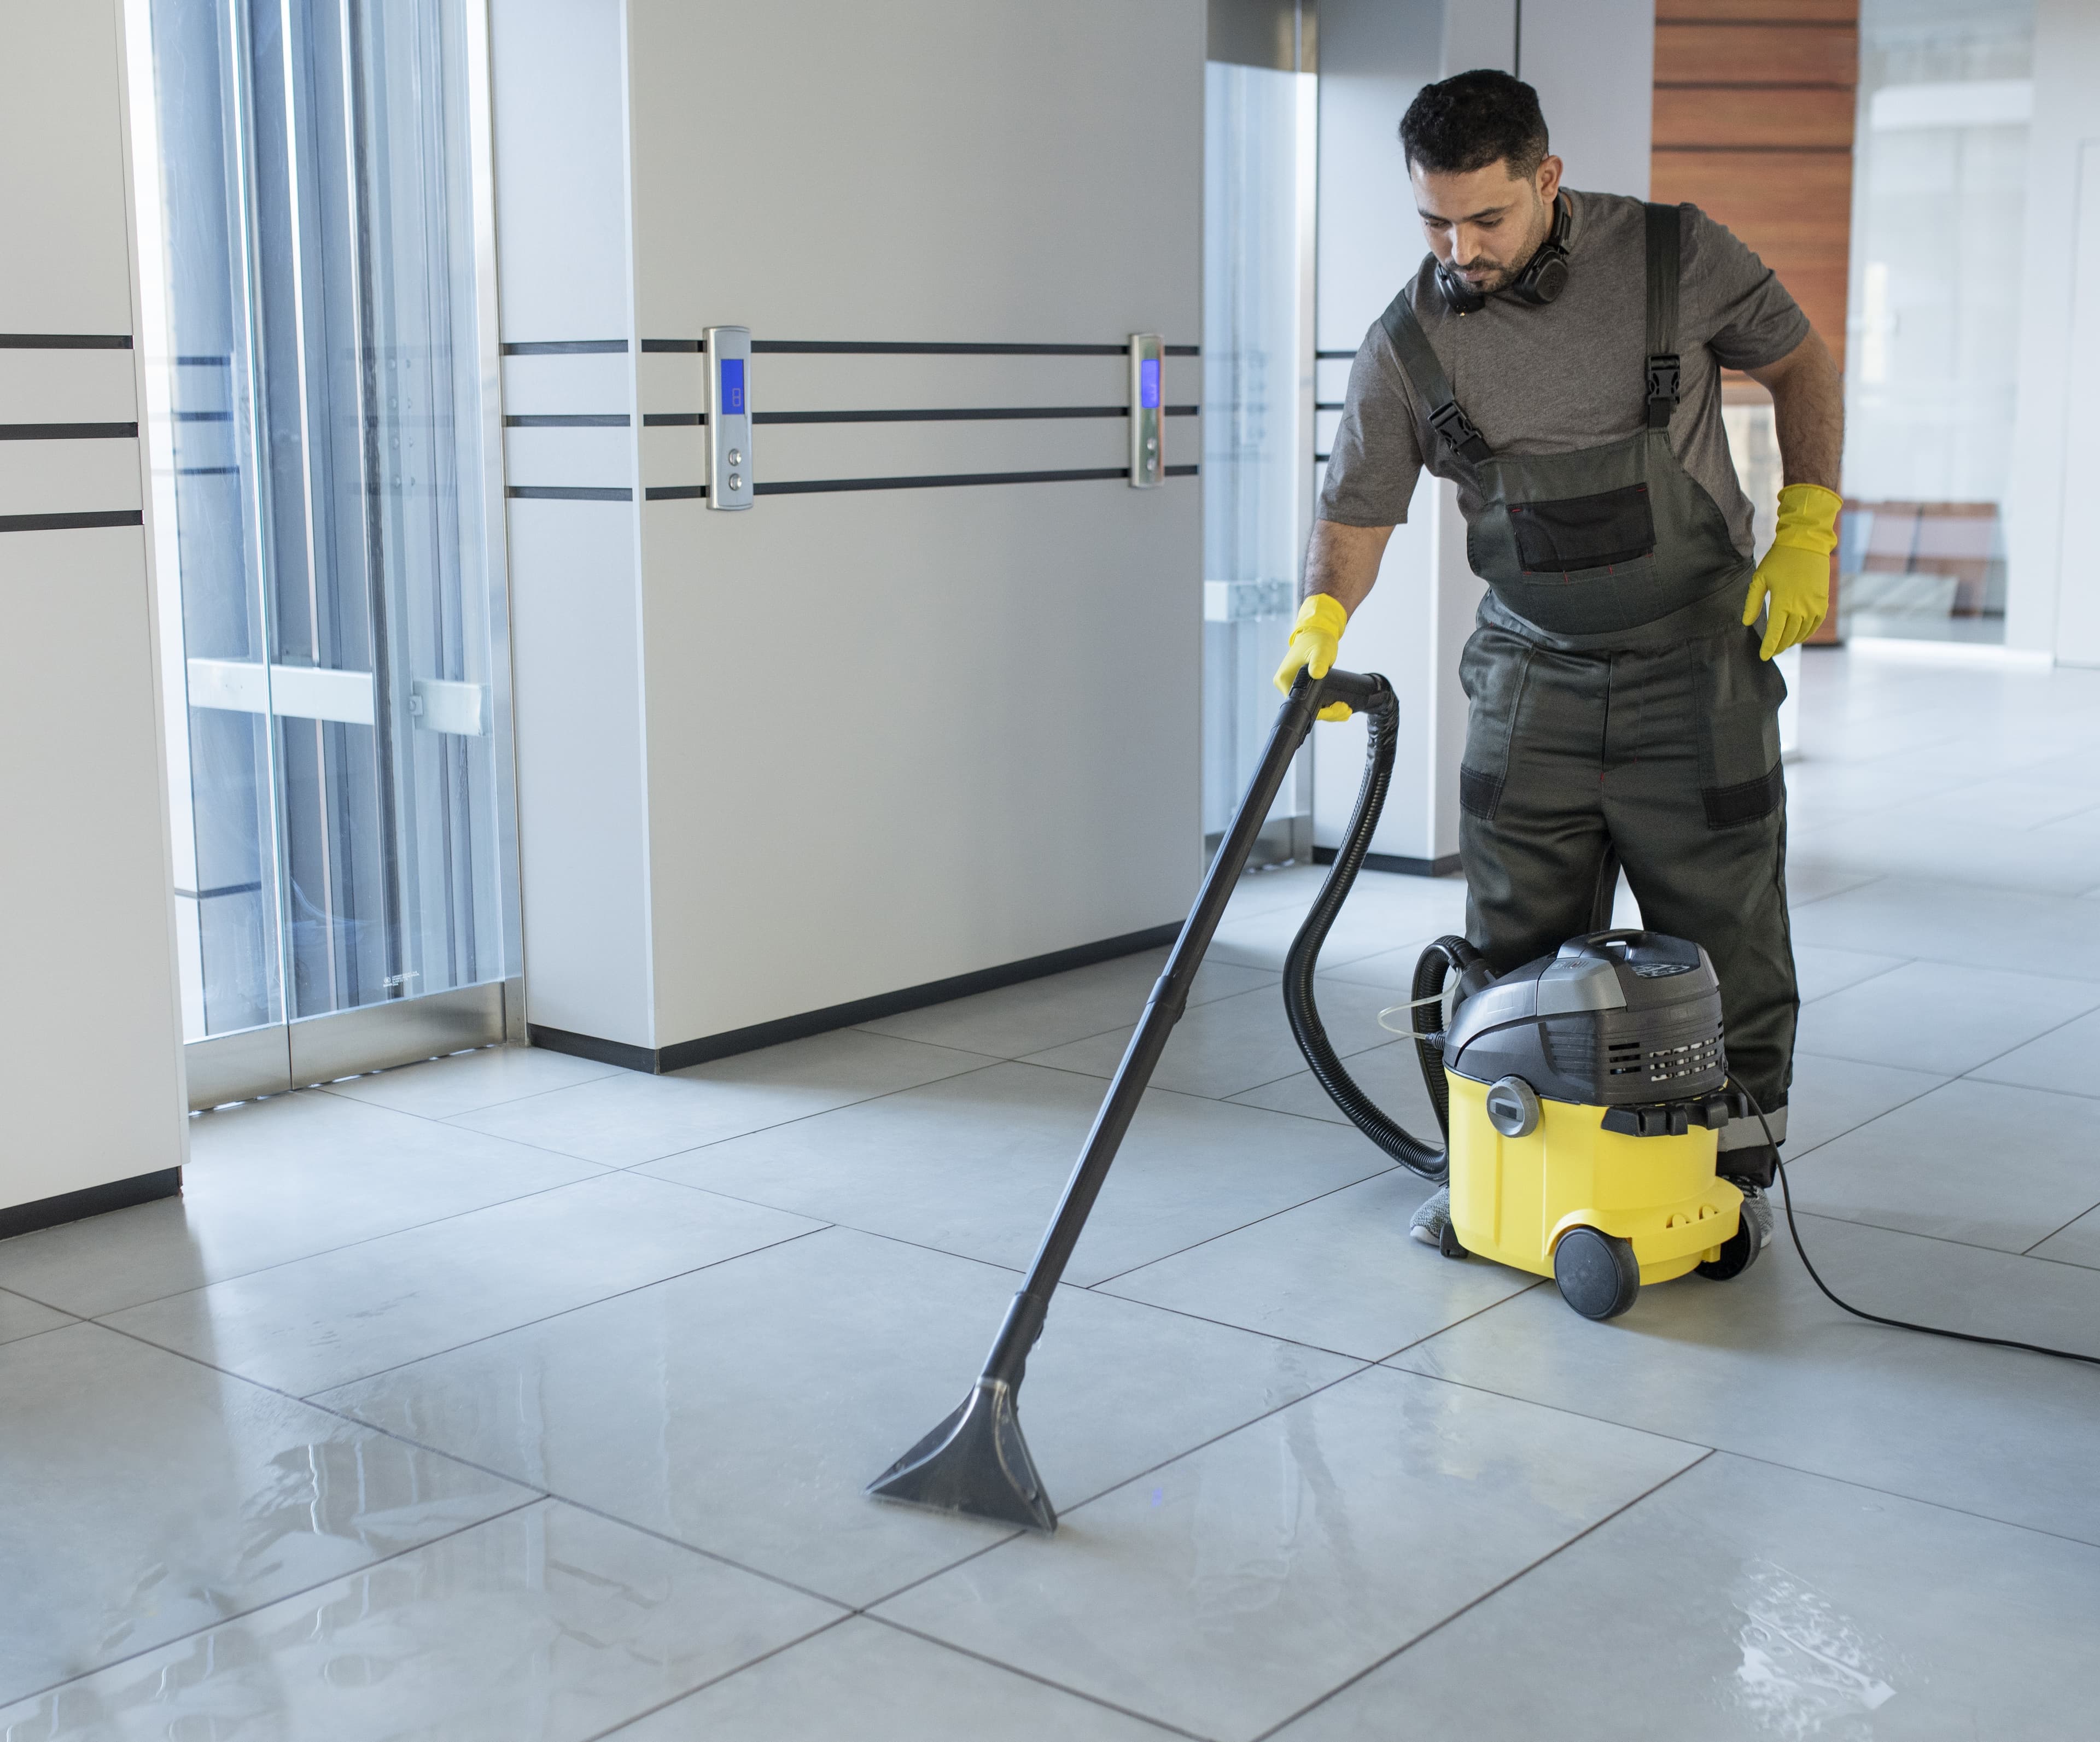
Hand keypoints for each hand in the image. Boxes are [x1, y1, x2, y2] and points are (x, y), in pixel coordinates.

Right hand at [1273, 594, 1352, 720]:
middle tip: (1345, 710)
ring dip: (1329, 711)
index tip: (1338, 708)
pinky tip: (1337, 706)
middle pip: (1306, 708)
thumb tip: (1316, 674)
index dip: (1322, 711)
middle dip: (1329, 713)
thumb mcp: (1321, 652)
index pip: (1302, 705)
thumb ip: (1318, 662)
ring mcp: (1292, 686)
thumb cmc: (1317, 640)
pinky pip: (1312, 700)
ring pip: (1311, 706)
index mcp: (1285, 680)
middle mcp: (1285, 685)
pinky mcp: (1300, 685)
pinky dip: (1325, 705)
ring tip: (1345, 709)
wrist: (1316, 632)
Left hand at [1742, 483, 1840, 659]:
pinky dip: (1806, 633)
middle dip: (1779, 646)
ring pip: (1803, 633)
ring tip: (1782, 645)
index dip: (1769, 647)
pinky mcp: (1823, 602)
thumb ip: (1753, 603)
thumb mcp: (1760, 579)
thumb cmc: (1779, 560)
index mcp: (1783, 603)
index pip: (1775, 633)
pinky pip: (1815, 624)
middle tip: (1770, 652)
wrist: (1806, 544)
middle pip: (1789, 636)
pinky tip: (1798, 636)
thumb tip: (1746, 622)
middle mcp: (1801, 608)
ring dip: (1792, 641)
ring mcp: (1814, 606)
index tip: (1763, 657)